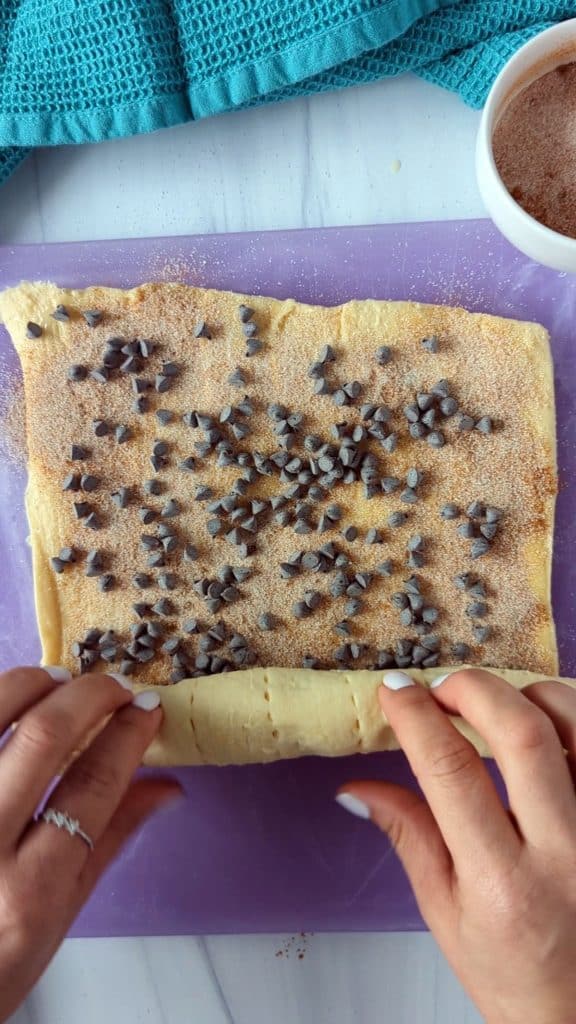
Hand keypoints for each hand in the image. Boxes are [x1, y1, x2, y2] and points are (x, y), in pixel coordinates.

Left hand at [0, 666, 179, 1021]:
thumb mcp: (61, 915)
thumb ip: (109, 840)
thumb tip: (168, 786)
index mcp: (31, 887)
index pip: (92, 785)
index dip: (128, 735)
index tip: (148, 707)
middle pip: (41, 738)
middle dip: (89, 697)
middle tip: (113, 687)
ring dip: (31, 684)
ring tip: (61, 681)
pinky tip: (16, 698)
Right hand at [338, 668, 575, 1023]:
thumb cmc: (514, 974)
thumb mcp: (445, 915)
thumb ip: (408, 836)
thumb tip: (357, 787)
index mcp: (503, 882)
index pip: (451, 772)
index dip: (416, 717)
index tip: (394, 691)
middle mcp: (564, 852)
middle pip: (524, 734)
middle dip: (474, 690)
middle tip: (443, 687)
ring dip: (530, 695)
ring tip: (497, 703)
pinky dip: (570, 717)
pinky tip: (542, 724)